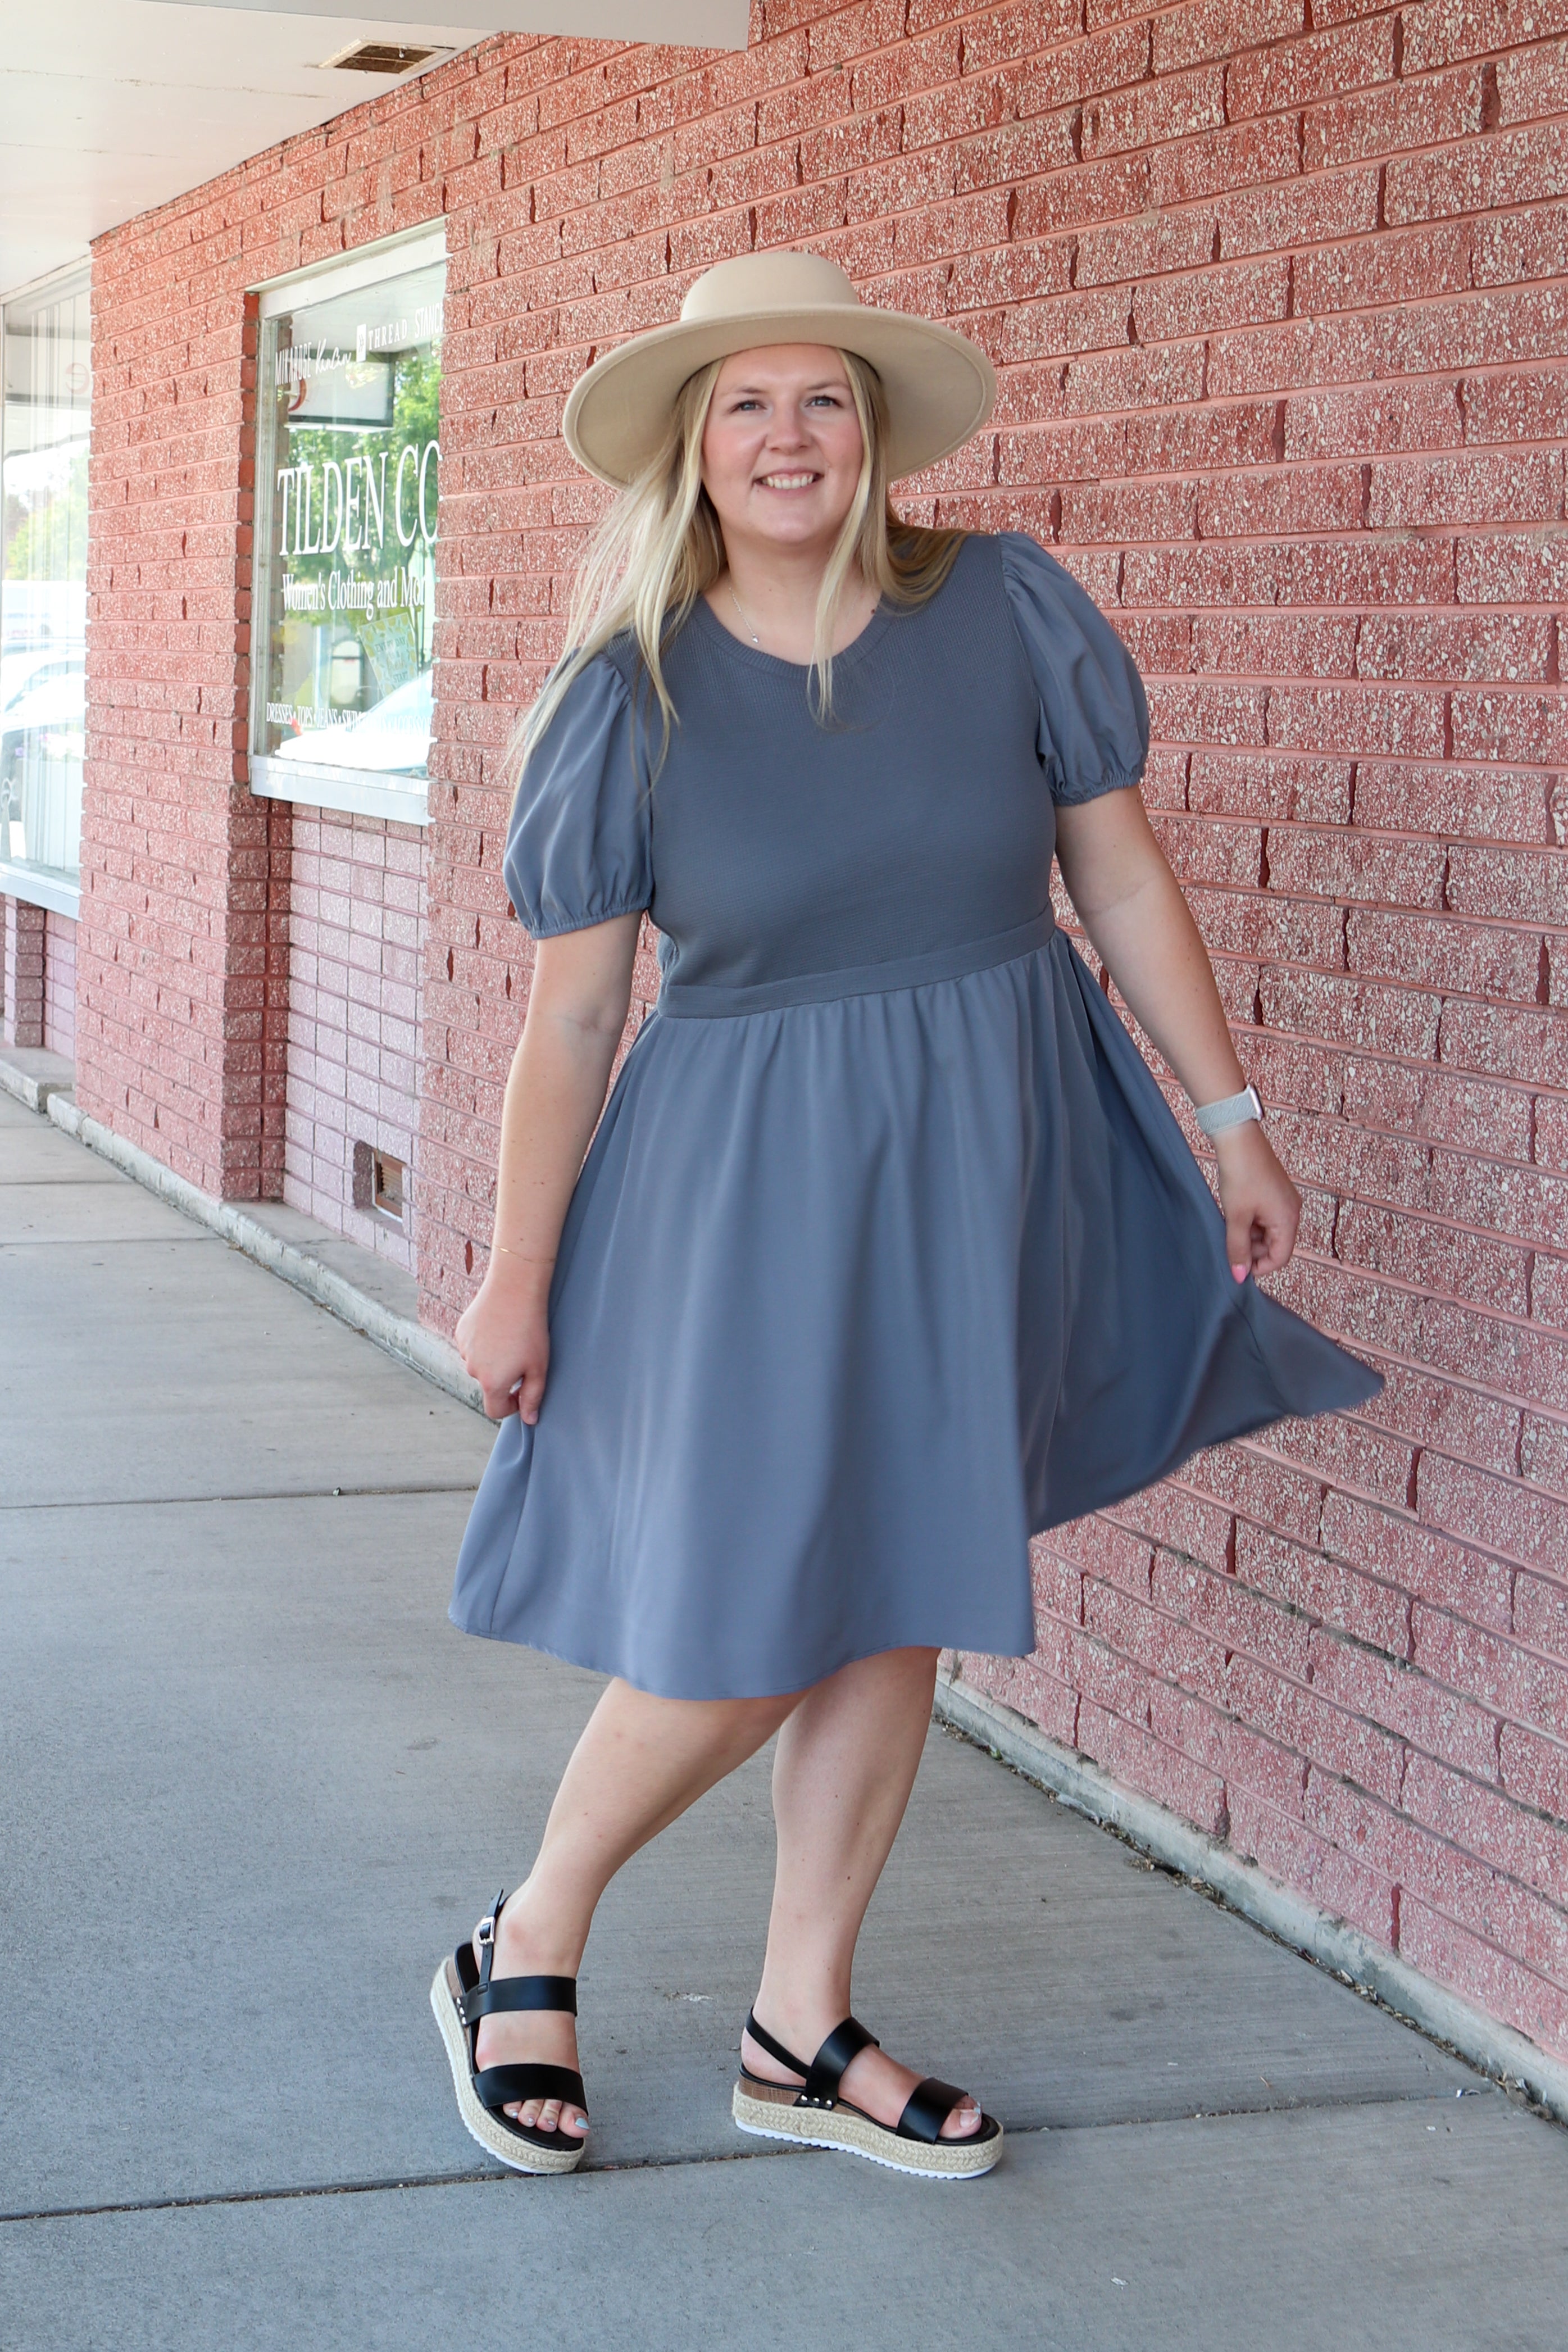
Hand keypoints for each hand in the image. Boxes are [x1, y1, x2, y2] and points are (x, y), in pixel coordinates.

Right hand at [454, 1257, 552, 1422]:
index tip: (521, 1394)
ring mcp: (463, 1349)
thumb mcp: (539, 1367)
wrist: (513, 1289)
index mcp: (491, 1383)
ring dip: (493, 1359)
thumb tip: (529, 1419)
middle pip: (487, 1384)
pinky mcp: (460, 1332)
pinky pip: (472, 1346)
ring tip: (511, 1338)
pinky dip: (484, 1343)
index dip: (510, 1407)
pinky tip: (498, 1327)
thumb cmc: (530, 1330)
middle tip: (522, 1356)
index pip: (494, 1411)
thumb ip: (533, 1397)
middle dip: (503, 1378)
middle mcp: (472, 1369)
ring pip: (479, 1363)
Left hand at [1211, 1121, 1300, 1283]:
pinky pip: (1265, 1217)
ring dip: (1250, 1236)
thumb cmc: (1241, 1174)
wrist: (1238, 1138)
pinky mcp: (1274, 1193)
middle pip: (1276, 1245)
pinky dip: (1251, 1222)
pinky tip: (1235, 1216)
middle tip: (1230, 1245)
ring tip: (1230, 1227)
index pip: (1281, 1257)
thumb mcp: (1236, 1217)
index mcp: (1288, 1219)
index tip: (1239, 1268)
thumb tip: (1240, 1276)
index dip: (1260, 1267)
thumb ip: (1238, 1248)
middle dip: (1253, 1251)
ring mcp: (1284, 1201)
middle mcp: (1291, 1211)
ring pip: (1268, 1232)